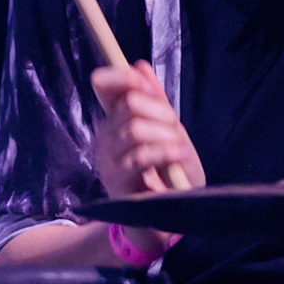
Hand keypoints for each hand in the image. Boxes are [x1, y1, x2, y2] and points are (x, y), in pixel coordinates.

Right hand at [90, 60, 205, 199]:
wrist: (164, 217)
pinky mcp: (117, 182)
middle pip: (129, 104)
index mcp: (115, 120)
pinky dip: (164, 152)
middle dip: (159, 111)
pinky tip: (177, 156)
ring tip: (179, 148)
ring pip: (134, 129)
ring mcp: (108, 159)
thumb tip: (140, 65)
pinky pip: (139, 156)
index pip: (105, 86)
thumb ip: (154, 101)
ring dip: (164, 135)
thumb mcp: (166, 131)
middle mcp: (106, 136)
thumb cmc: (167, 172)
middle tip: (175, 126)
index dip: (122, 77)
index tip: (142, 83)